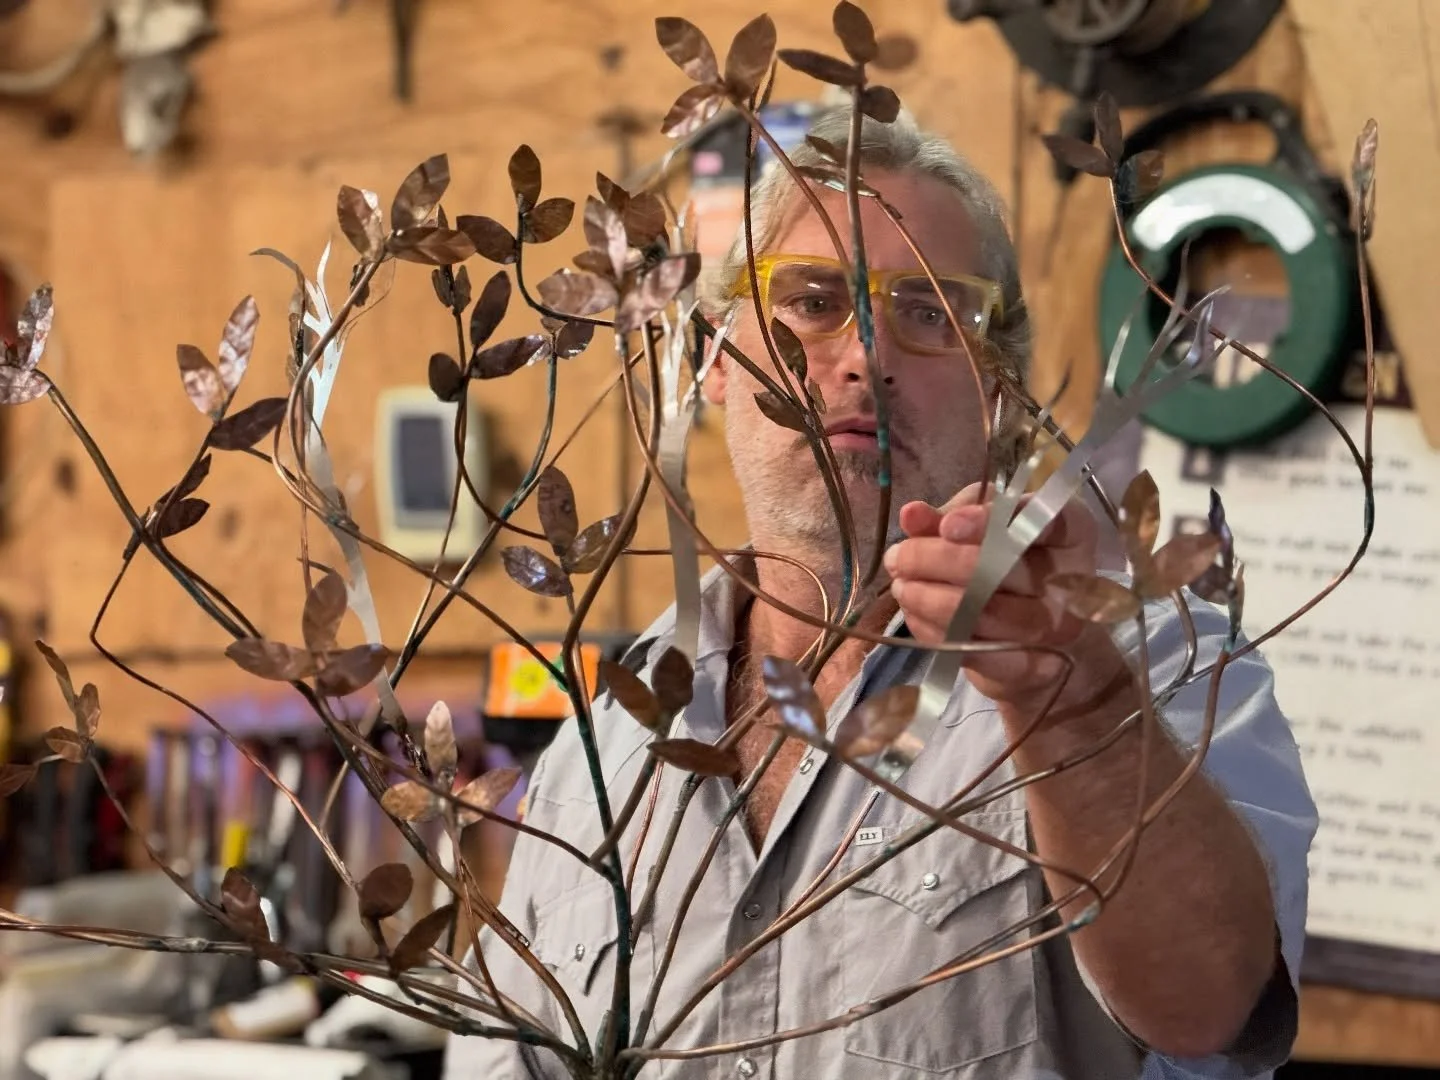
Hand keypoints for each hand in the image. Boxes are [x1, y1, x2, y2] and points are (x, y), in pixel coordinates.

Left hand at [883, 483, 1129, 715]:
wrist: (1034, 642)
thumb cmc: (1005, 566)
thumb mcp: (979, 528)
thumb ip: (946, 517)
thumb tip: (911, 515)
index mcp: (1072, 531)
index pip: (1044, 521)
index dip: (991, 522)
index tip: (947, 526)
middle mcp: (1072, 580)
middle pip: (1003, 567)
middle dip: (937, 559)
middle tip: (898, 557)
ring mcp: (1054, 629)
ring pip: (985, 612)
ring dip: (929, 598)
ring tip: (902, 586)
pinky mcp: (1029, 667)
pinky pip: (974, 648)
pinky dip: (934, 630)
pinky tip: (915, 614)